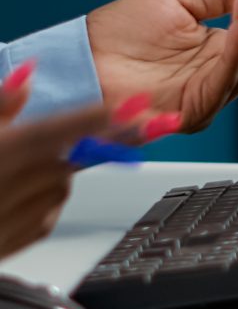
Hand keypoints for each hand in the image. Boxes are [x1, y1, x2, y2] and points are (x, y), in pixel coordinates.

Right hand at [0, 67, 134, 259]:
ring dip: (61, 169)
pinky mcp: (22, 238)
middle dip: (113, 139)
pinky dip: (45, 197)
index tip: (136, 105)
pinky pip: (51, 210)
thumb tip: (29, 70)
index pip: (54, 132)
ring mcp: (16, 219)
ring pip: (65, 183)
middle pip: (74, 158)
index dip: (98, 117)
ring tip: (25, 165)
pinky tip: (18, 193)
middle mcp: (8, 189)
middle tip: (152, 121)